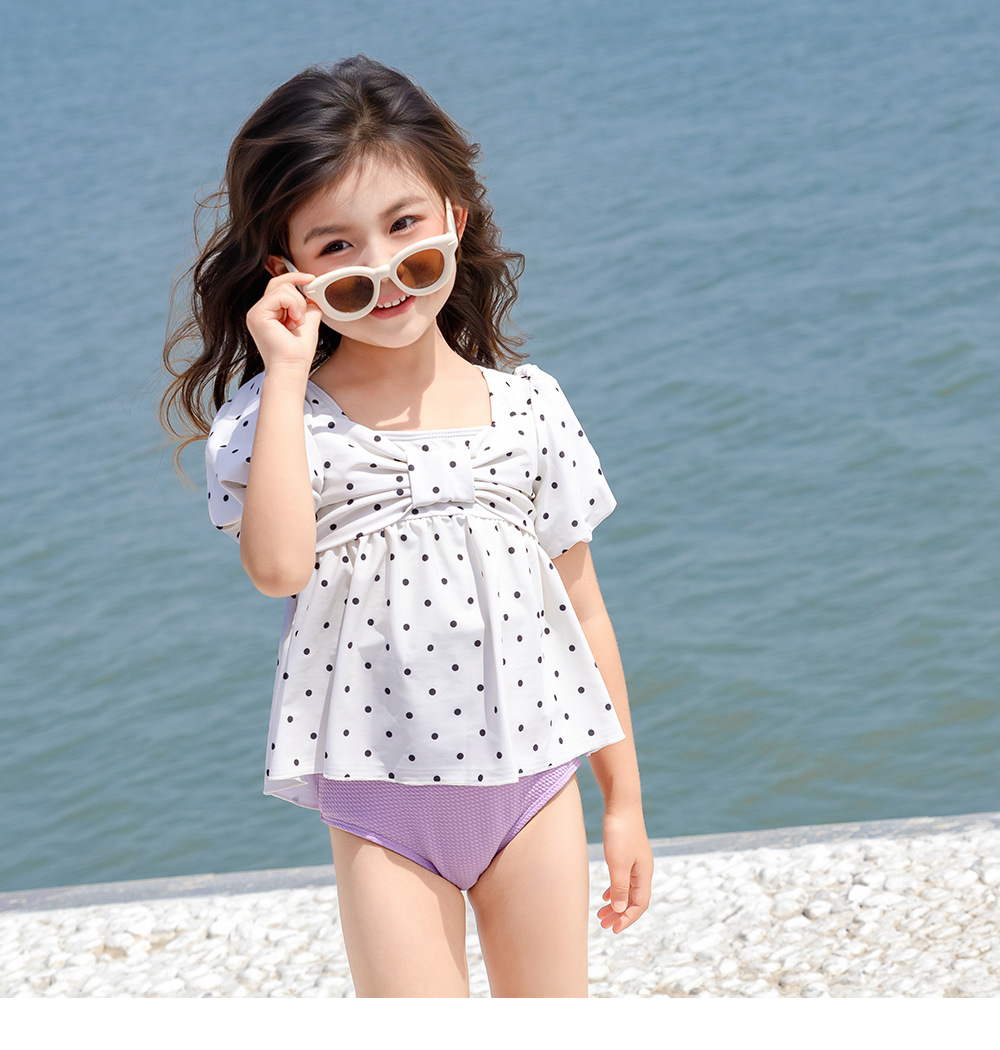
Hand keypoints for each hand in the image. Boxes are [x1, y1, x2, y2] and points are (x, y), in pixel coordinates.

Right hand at [246, 270, 322, 373]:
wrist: (293, 367)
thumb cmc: (298, 352)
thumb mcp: (308, 322)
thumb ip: (309, 306)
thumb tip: (313, 293)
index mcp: (268, 313)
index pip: (279, 285)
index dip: (295, 278)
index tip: (311, 278)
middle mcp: (259, 311)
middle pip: (279, 283)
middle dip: (298, 296)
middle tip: (302, 317)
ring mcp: (256, 312)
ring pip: (282, 287)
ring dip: (298, 304)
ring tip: (297, 323)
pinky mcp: (257, 314)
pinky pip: (280, 295)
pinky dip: (293, 306)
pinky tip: (294, 322)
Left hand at [598, 804, 652, 932]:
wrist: (621, 804)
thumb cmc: (620, 833)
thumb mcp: (618, 863)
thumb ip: (619, 887)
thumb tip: (620, 910)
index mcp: (644, 874)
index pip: (639, 904)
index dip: (627, 919)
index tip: (613, 929)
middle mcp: (643, 870)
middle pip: (633, 899)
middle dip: (620, 914)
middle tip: (603, 924)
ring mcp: (635, 861)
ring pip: (627, 890)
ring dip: (616, 903)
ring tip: (601, 914)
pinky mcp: (627, 853)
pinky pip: (623, 879)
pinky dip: (615, 890)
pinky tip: (605, 894)